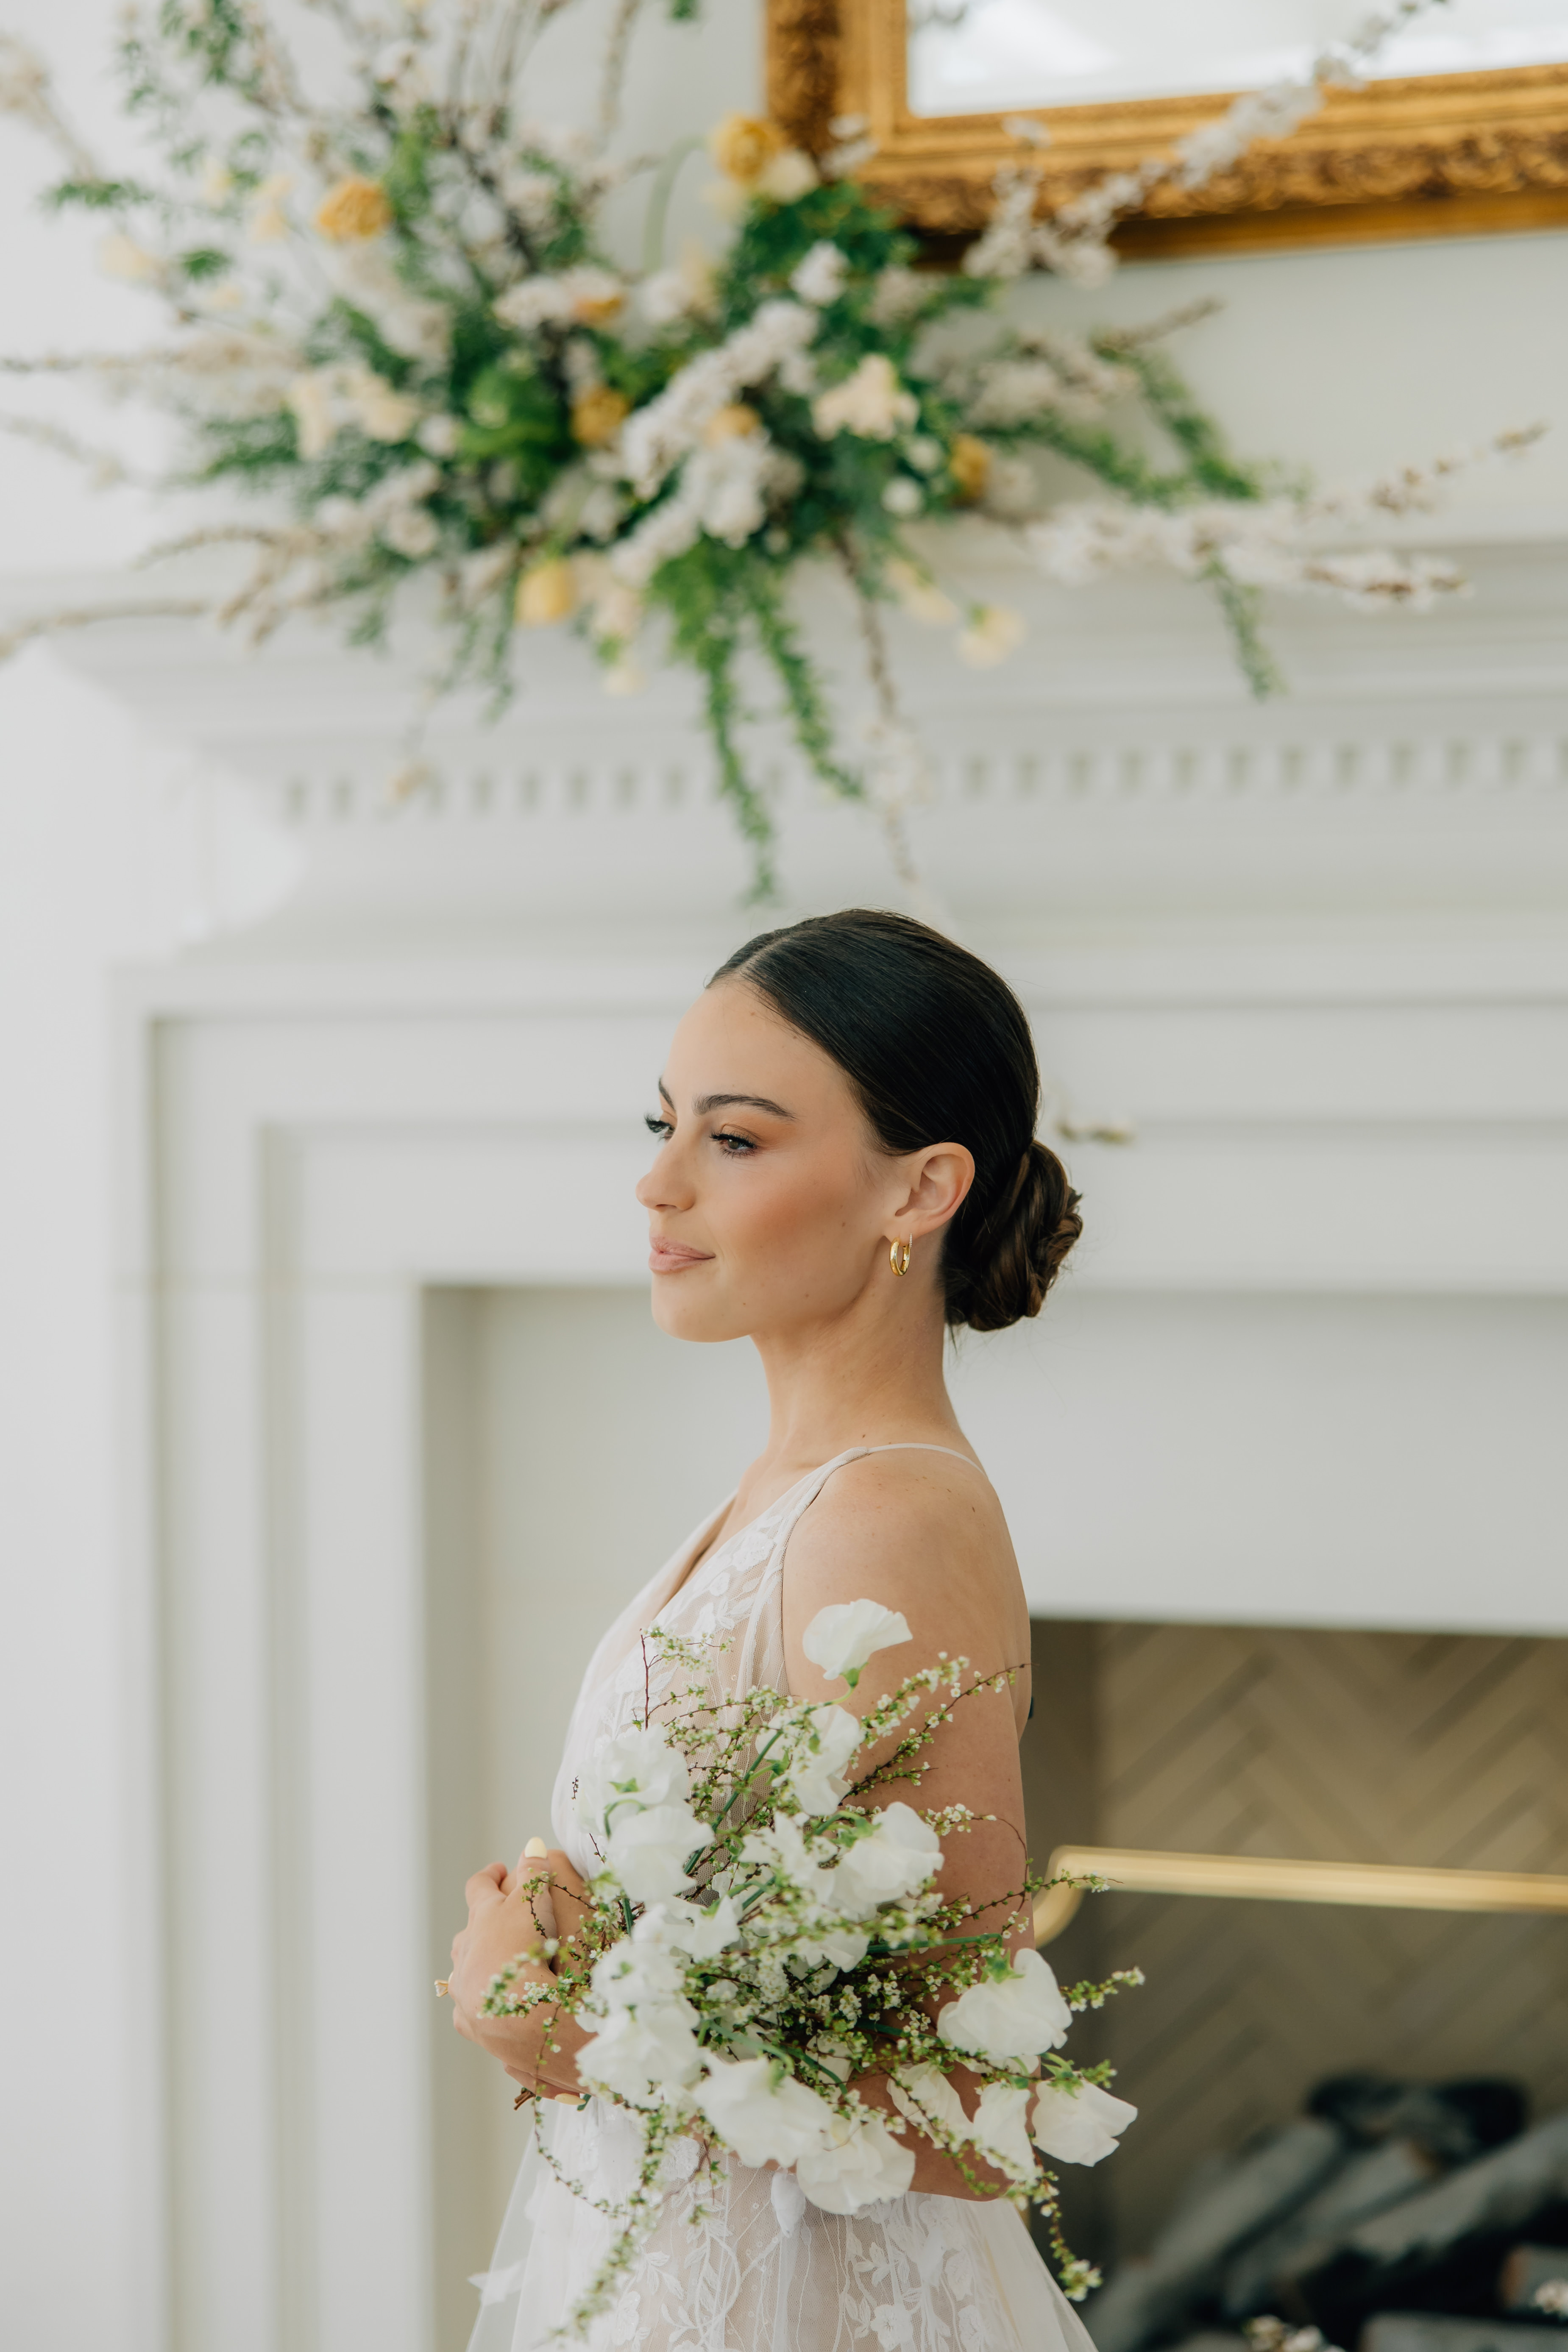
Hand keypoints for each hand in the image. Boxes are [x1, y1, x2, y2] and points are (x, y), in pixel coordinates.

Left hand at [446, 1844, 591, 2098]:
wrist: (524, 2021)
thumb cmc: (530, 1953)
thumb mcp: (537, 1903)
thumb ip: (535, 1873)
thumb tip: (531, 1846)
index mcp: (480, 1922)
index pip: (478, 1887)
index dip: (491, 1875)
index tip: (502, 1870)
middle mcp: (465, 1956)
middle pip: (468, 1932)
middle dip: (485, 1924)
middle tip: (508, 1922)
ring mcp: (466, 1993)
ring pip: (466, 1972)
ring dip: (482, 1965)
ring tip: (506, 1967)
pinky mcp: (474, 2027)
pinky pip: (474, 2012)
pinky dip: (486, 2006)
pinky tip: (502, 2010)